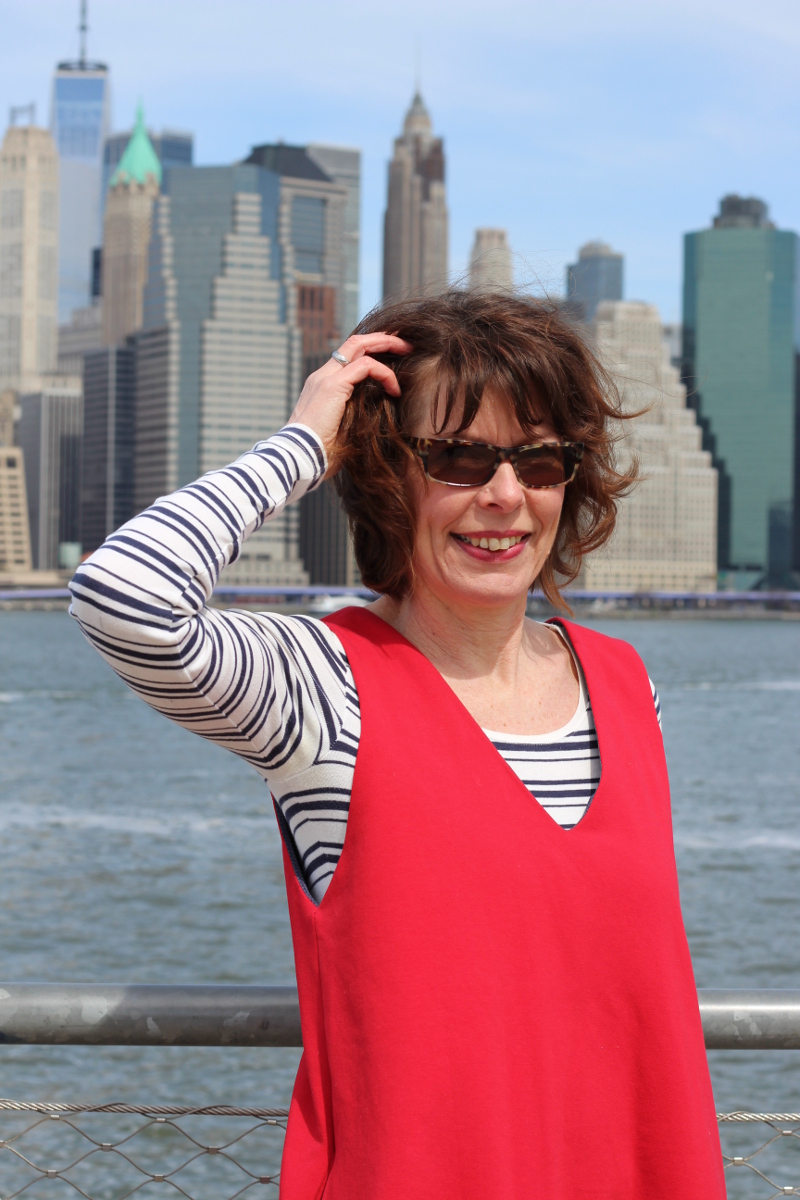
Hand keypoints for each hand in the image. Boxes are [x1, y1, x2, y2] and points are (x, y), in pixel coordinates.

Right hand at [287, 333, 411, 470]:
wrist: (298, 459)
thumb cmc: (319, 454)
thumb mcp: (341, 432)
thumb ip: (355, 419)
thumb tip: (377, 421)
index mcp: (322, 386)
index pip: (348, 356)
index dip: (372, 351)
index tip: (395, 356)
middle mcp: (322, 376)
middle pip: (355, 342)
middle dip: (383, 338)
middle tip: (405, 343)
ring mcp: (325, 378)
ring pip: (359, 345)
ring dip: (387, 345)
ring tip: (407, 352)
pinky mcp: (332, 386)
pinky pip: (366, 366)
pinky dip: (385, 374)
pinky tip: (395, 390)